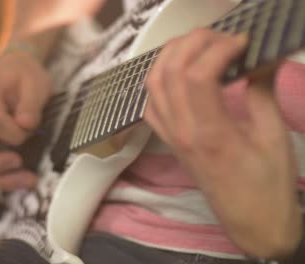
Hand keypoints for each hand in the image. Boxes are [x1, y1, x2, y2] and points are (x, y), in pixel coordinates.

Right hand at [0, 51, 51, 189]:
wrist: (15, 72)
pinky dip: (1, 178)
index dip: (14, 133)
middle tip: (19, 164)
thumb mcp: (35, 82)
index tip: (30, 129)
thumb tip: (25, 125)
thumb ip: (31, 103)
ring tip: (28, 180)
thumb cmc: (23, 76)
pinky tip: (21, 178)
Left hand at [144, 29, 301, 258]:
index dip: (219, 48)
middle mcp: (182, 132)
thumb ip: (262, 93)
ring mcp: (170, 137)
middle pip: (170, 72)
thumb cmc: (267, 185)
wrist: (251, 221)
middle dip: (192, 43)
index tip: (242, 40)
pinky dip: (159, 81)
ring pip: (153, 84)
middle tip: (220, 36)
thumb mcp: (274, 137)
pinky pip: (150, 105)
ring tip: (198, 45)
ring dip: (171, 56)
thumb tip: (260, 58)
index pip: (198, 75)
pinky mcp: (168, 142)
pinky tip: (179, 75)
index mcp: (211, 133)